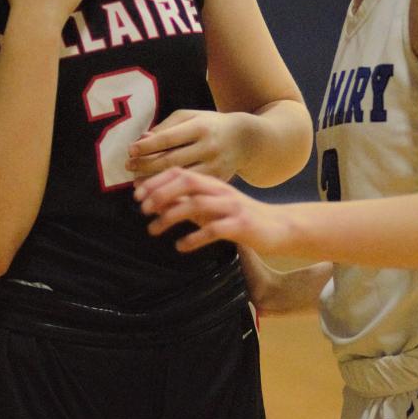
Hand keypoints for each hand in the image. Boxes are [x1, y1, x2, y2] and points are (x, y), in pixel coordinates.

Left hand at [126, 109, 248, 181]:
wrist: (246, 139)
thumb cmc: (210, 125)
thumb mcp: (191, 118)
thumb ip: (166, 127)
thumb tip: (142, 140)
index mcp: (200, 127)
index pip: (168, 138)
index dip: (147, 146)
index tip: (130, 151)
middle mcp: (209, 146)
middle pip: (171, 160)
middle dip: (146, 166)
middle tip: (128, 168)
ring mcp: (216, 165)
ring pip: (180, 179)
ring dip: (156, 184)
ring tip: (137, 185)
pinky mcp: (220, 180)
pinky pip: (193, 190)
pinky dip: (172, 193)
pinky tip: (158, 194)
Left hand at [133, 167, 291, 253]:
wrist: (280, 227)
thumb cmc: (240, 217)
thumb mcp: (212, 206)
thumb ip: (187, 203)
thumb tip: (156, 203)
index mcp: (212, 182)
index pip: (180, 172)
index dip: (156, 181)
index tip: (137, 195)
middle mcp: (220, 190)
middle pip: (186, 182)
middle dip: (160, 193)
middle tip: (143, 210)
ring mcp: (231, 206)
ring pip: (196, 204)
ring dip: (170, 216)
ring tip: (153, 230)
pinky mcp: (241, 225)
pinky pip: (213, 229)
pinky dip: (193, 237)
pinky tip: (180, 246)